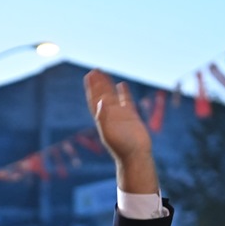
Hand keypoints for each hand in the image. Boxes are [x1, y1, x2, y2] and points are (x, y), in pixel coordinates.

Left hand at [84, 69, 156, 193]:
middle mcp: (110, 115)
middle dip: (98, 83)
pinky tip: (121, 84)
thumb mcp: (109, 132)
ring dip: (108, 85)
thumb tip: (100, 102)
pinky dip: (124, 93)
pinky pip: (127, 101)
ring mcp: (120, 115)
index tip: (89, 76)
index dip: (91, 88)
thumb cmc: (121, 147)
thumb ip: (104, 117)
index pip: (94, 99)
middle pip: (102, 95)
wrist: (135, 155)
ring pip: (113, 96)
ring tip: (104, 73)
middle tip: (94, 70)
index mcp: (102, 118)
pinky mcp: (131, 116)